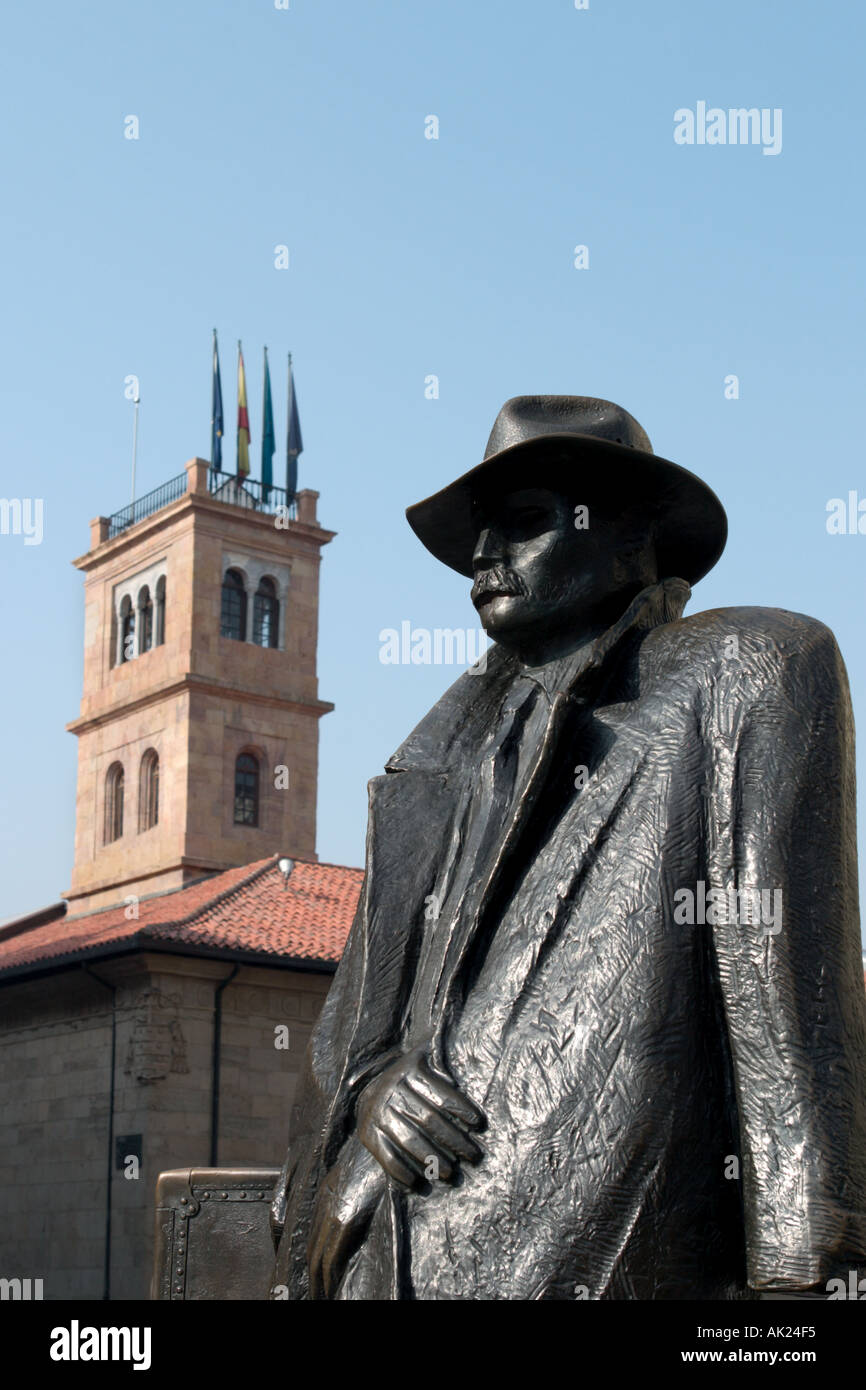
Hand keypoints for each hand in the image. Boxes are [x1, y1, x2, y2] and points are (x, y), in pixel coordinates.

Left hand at [308, 1141, 384, 1299]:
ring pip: (316, 1257)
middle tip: (316, 1297)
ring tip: (321, 1299)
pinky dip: (328, 1278)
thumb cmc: (388, 1154)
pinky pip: (330, 1255)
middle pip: (310, 1250)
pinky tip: (331, 1290)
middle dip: (312, 1278)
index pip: (314, 1236)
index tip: (317, 1281)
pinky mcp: (345, 1216)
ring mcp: (333, 1209)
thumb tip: (366, 1211)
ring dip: (318, 1283)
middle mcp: (325, 1201)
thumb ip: (361, 1192)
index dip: (314, 1262)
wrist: (391, 1134)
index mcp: (330, 1192)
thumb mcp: (370, 1174)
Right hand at [356, 1046, 484, 1189]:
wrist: (371, 1088)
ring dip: (433, 1159)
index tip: (479, 1125)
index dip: (461, 1109)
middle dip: (454, 1141)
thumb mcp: (427, 1062)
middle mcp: (391, 1090)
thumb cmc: (412, 1080)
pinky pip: (387, 1157)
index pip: (441, 1094)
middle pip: (429, 1120)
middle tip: (473, 1157)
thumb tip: (478, 1062)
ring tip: (450, 1173)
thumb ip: (446, 1063)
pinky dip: (403, 1173)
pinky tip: (419, 1183)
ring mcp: (377, 1113)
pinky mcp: (368, 1134)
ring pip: (410, 1140)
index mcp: (410, 1070)